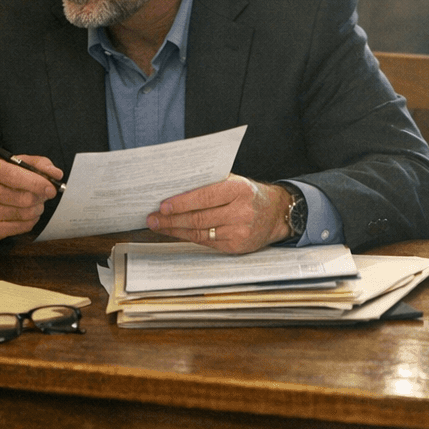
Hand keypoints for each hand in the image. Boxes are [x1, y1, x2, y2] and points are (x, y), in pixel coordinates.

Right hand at [0, 156, 62, 240]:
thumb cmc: (1, 179)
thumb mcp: (17, 164)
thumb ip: (39, 164)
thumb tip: (56, 174)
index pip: (15, 176)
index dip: (37, 183)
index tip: (51, 188)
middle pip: (23, 198)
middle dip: (40, 197)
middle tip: (44, 194)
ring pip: (25, 214)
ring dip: (37, 209)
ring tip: (35, 203)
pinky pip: (21, 227)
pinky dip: (31, 221)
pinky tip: (27, 213)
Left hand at [147, 175, 291, 253]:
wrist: (275, 213)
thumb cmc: (248, 194)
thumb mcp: (234, 181)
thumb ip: (210, 184)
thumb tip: (176, 188)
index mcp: (239, 189)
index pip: (205, 197)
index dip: (182, 203)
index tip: (163, 205)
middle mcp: (241, 212)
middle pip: (199, 218)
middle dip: (172, 219)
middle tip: (152, 218)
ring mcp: (240, 232)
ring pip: (200, 233)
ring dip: (175, 230)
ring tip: (158, 225)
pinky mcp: (237, 247)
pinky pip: (207, 243)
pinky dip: (188, 237)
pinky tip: (176, 233)